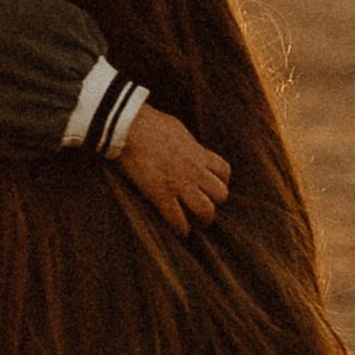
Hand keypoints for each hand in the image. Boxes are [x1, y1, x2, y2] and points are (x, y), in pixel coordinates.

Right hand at [117, 103, 229, 232]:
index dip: (221, 181)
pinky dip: (181, 229)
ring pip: (206, 210)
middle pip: (220, 194)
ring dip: (203, 219)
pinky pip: (177, 219)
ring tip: (197, 224)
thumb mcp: (178, 130)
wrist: (130, 127)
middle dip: (215, 202)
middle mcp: (194, 170)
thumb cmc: (149, 123)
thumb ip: (186, 143)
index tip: (212, 186)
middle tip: (206, 207)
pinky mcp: (161, 194)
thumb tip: (186, 145)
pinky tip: (181, 232)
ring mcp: (179, 184)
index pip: (223, 171)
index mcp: (198, 153)